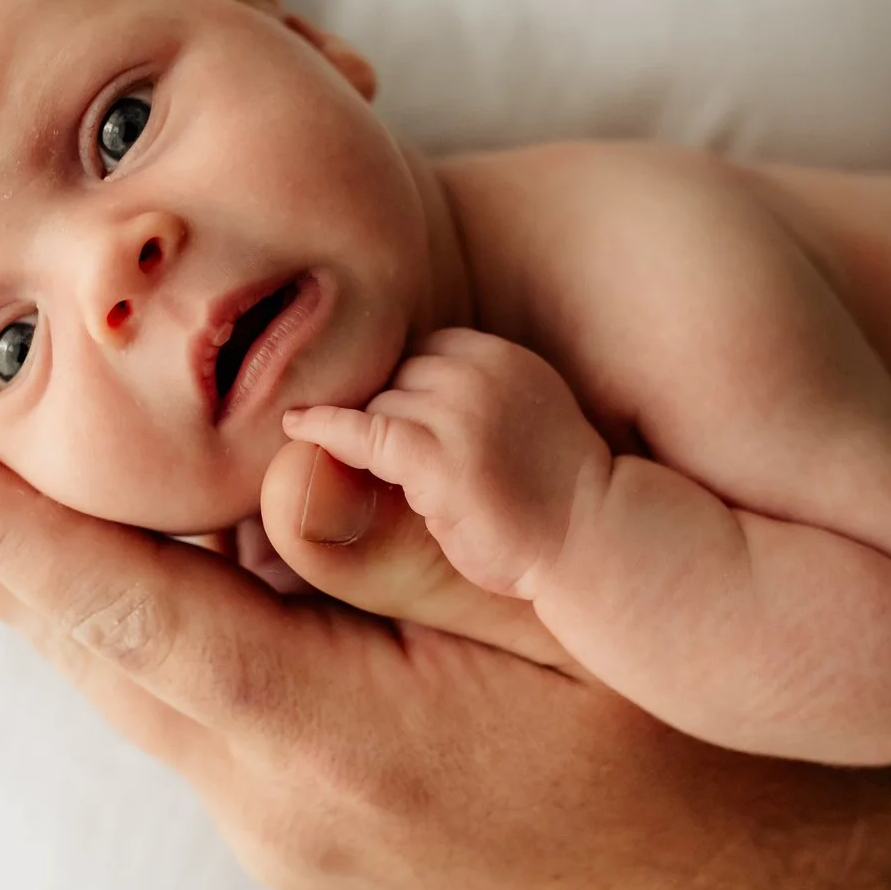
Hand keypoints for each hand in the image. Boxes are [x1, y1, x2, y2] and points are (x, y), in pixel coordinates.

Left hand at [0, 424, 890, 889]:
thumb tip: (282, 467)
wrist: (791, 888)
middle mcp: (293, 805)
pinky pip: (207, 701)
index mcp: (349, 747)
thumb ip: (430, 545)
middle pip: (105, 648)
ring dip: (67, 582)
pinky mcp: (331, 824)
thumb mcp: (589, 620)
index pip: (127, 617)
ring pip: (150, 675)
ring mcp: (306, 828)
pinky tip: (138, 556)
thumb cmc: (709, 736)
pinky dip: (153, 621)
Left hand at [282, 328, 611, 602]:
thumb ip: (469, 398)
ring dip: (369, 437)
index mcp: (502, 358)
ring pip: (377, 403)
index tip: (385, 417)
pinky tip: (295, 426)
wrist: (595, 539)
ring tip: (366, 469)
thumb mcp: (518, 420)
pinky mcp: (440, 457)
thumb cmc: (553, 496)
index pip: (423, 351)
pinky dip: (323, 427)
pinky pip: (362, 430)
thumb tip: (393, 397)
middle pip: (395, 373)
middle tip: (362, 445)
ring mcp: (460, 411)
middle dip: (382, 410)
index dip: (402, 387)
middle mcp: (480, 372)